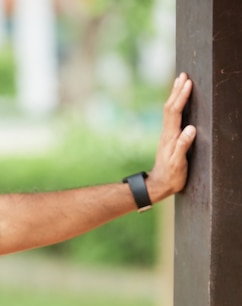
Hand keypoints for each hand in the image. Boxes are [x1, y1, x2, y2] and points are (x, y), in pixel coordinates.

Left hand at [147, 72, 196, 202]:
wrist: (159, 185)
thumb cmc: (171, 176)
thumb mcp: (178, 163)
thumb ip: (183, 146)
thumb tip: (191, 129)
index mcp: (170, 136)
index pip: (175, 112)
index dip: (181, 97)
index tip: (187, 83)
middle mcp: (167, 133)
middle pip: (170, 107)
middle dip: (177, 90)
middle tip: (183, 75)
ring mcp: (167, 135)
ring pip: (170, 111)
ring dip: (175, 95)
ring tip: (180, 82)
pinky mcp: (169, 138)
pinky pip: (172, 117)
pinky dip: (176, 105)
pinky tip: (178, 103)